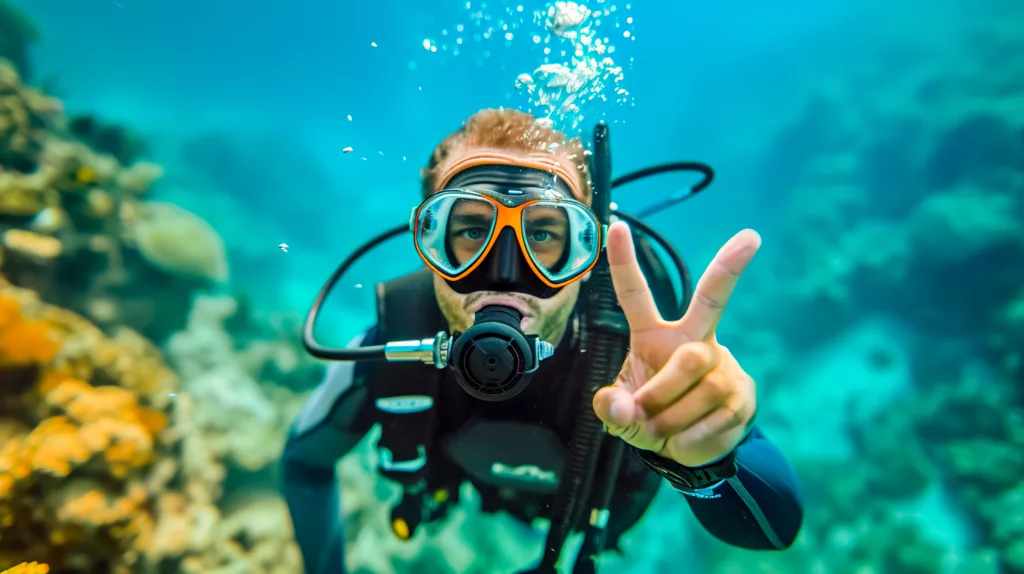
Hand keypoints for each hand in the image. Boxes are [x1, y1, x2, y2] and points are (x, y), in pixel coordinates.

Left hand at [593, 221, 759, 467]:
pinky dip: (691, 438)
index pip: (636, 294)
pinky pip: (715, 413)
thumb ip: (612, 409)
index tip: (617, 226)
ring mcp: (721, 362)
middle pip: (708, 304)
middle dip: (718, 284)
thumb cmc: (649, 418)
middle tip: (703, 313)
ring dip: (670, 417)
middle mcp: (691, 338)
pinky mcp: (743, 391)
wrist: (689, 450)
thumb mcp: (621, 417)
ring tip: (661, 433)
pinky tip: (685, 441)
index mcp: (653, 335)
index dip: (625, 262)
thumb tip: (621, 409)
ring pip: (698, 376)